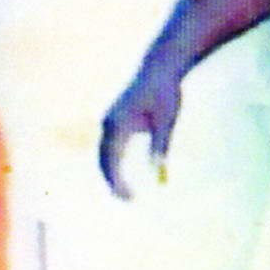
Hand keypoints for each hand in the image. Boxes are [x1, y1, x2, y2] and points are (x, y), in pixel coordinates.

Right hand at [98, 65, 181, 197]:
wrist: (159, 69)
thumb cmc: (165, 93)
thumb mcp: (166, 120)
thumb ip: (160, 144)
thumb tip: (157, 169)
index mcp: (117, 124)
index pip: (111, 161)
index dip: (117, 182)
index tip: (129, 198)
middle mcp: (108, 123)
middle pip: (103, 159)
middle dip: (112, 181)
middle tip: (127, 200)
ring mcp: (109, 121)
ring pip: (104, 153)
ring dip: (111, 173)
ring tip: (124, 191)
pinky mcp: (115, 119)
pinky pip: (109, 146)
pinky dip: (113, 162)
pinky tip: (122, 173)